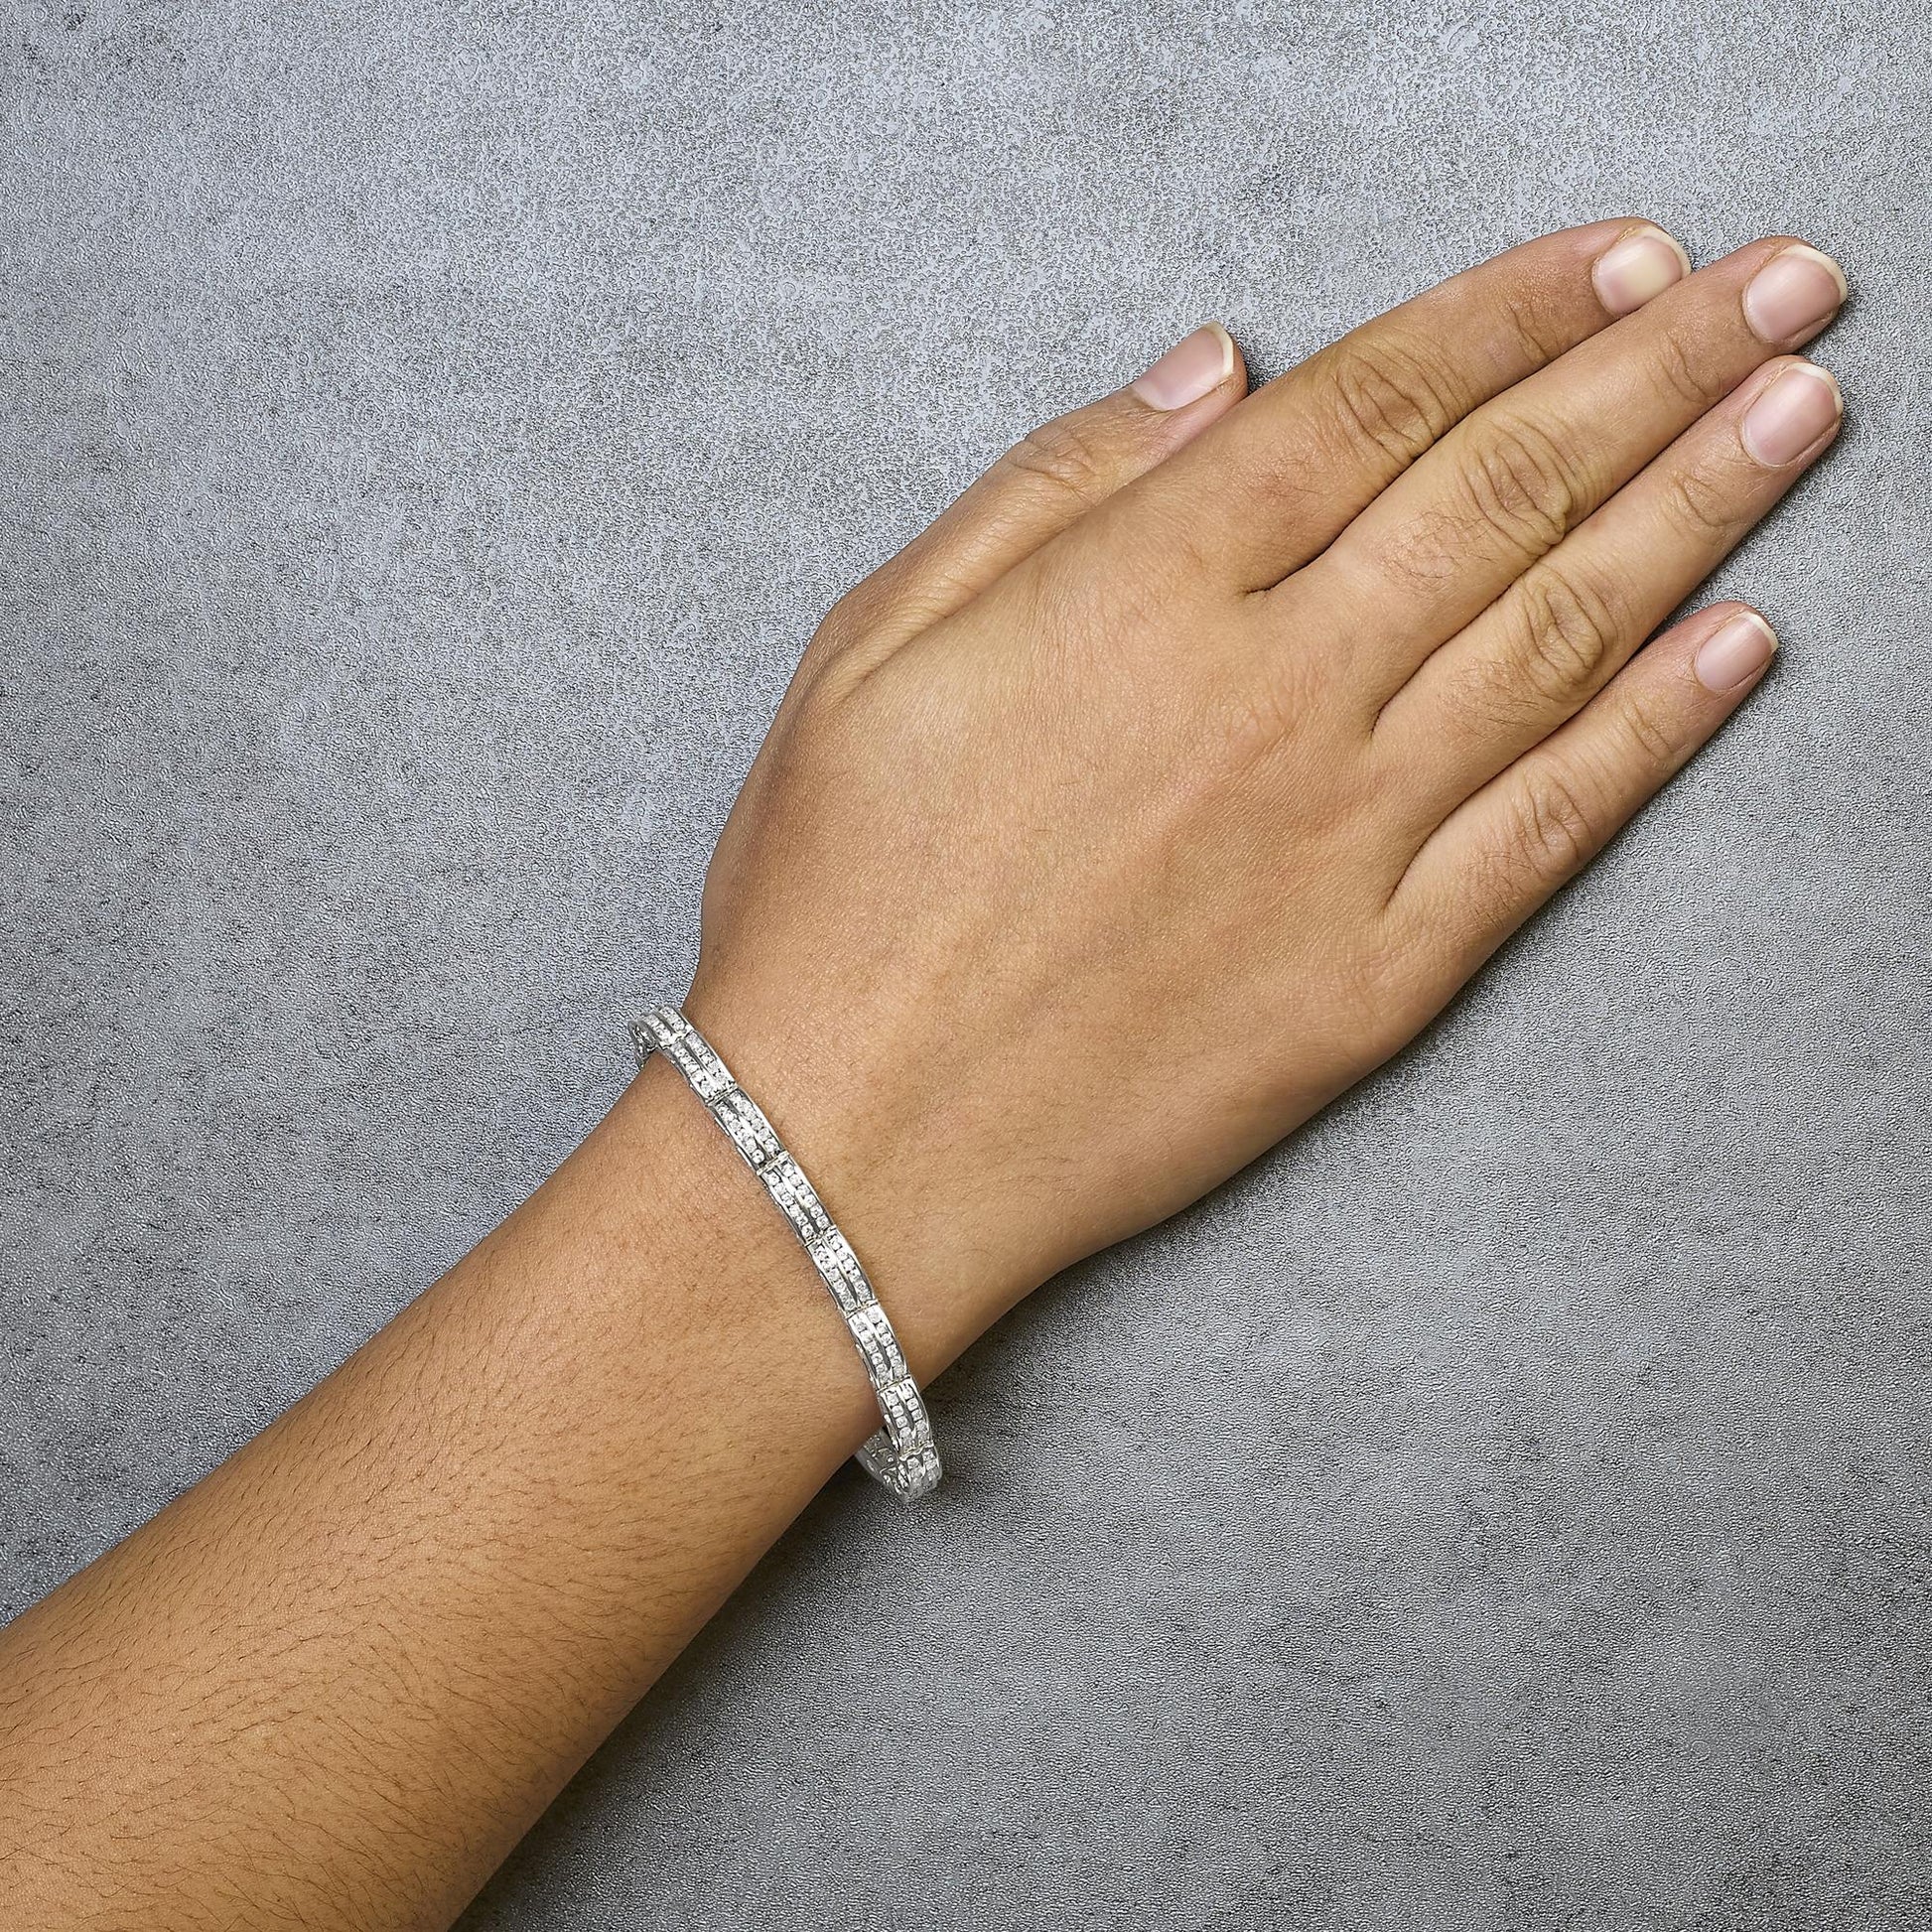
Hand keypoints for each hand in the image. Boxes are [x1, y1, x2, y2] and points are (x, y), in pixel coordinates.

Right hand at [686, 220, 1845, 1366]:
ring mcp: (1339, 841)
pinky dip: (1656, 732)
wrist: (849, 1149)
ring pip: (1560, 637)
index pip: (1372, 405)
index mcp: (1140, 593)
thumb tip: (1210, 370)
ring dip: (1705, 509)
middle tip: (1783, 285)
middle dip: (1663, 367)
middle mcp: (1271, 695)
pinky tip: (1744, 646)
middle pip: (1504, 489)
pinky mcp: (1376, 978)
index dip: (1513, 311)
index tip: (1620, 256)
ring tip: (1804, 411)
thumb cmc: (833, 896)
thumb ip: (1047, 488)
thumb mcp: (870, 645)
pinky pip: (1547, 832)